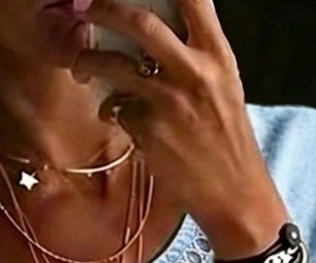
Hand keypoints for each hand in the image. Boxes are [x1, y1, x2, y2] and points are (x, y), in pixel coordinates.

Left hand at [70, 0, 288, 257]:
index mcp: (218, 54)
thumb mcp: (223, 85)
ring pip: (114, 65)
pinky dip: (110, 108)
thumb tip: (154, 31)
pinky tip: (116, 114)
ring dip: (88, 61)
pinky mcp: (149, 131)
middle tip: (84, 8)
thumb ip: (196, 55)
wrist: (234, 191)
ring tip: (81, 65)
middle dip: (104, 9)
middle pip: (139, 21)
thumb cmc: (227, 138)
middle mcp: (194, 70)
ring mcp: (169, 100)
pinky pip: (117, 108)